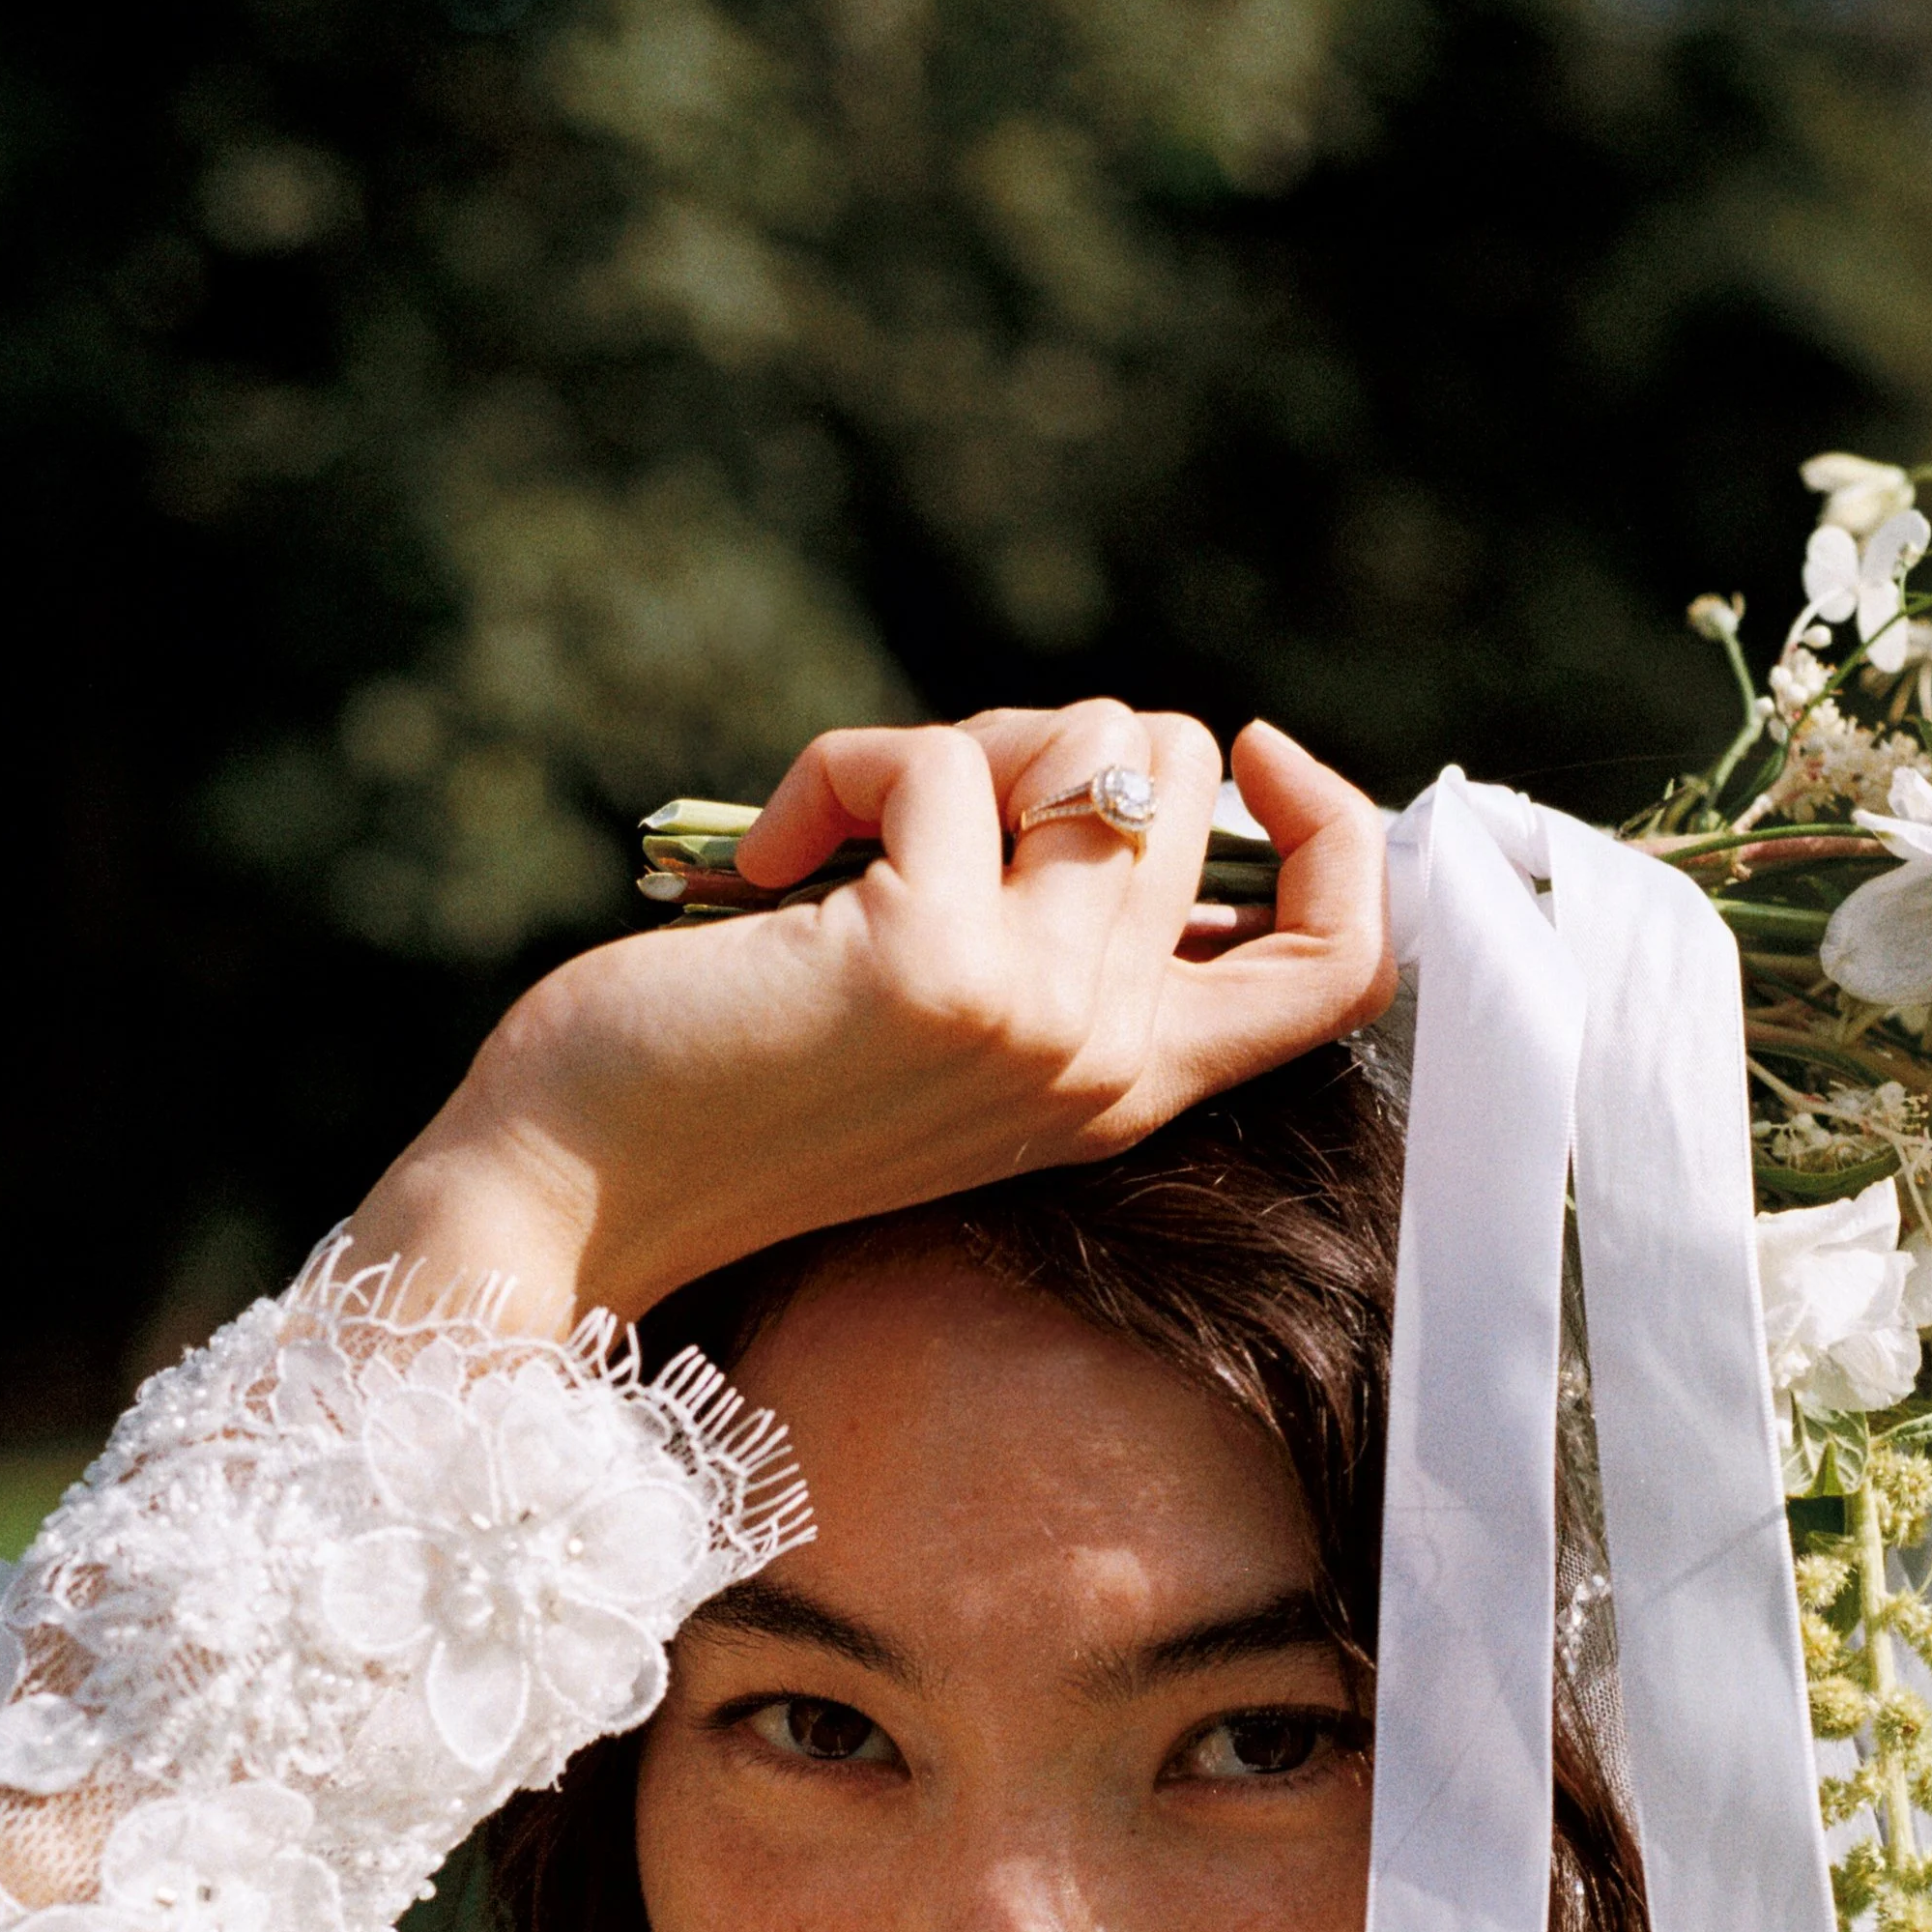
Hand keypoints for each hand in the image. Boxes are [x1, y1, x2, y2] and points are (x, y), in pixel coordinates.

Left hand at [345, 708, 1392, 1327]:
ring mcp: (1033, 1014)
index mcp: (1132, 1085)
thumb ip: (1057, 934)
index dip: (1337, 833)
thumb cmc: (744, 1089)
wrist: (583, 1192)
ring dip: (960, 740)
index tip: (1247, 756)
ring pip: (1093, 739)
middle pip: (1190, 783)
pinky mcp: (930, 961)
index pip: (1348, 965)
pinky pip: (930, 757)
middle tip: (930, 817)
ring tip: (852, 832)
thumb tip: (1117, 765)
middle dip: (1057, 739)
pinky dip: (831, 770)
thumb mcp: (950, 1022)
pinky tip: (765, 860)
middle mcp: (1106, 1058)